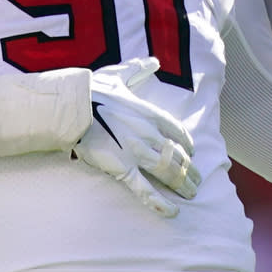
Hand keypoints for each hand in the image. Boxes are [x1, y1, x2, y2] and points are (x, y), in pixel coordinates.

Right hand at [73, 58, 199, 217]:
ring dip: (183, 184)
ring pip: (169, 173)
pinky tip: (173, 211)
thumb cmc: (92, 89)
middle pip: (179, 156)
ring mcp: (139, 152)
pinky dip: (161, 202)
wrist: (73, 105)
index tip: (191, 153)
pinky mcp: (123, 168)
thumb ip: (139, 69)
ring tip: (191, 194)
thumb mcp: (120, 75)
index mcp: (151, 114)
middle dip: (190, 170)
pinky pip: (145, 189)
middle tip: (197, 181)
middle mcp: (151, 134)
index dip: (187, 145)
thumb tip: (153, 61)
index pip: (179, 133)